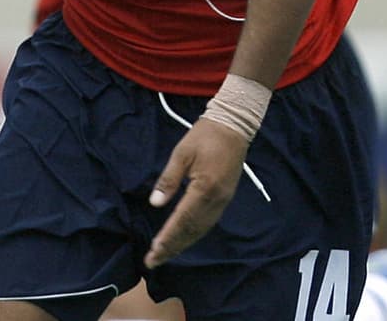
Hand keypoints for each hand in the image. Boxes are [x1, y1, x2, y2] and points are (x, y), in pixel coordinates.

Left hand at [145, 118, 249, 267]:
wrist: (234, 126)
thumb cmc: (205, 136)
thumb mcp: (181, 153)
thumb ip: (168, 179)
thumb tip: (155, 203)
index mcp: (205, 187)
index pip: (183, 219)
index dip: (167, 237)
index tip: (153, 252)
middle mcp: (216, 199)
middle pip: (192, 230)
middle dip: (172, 247)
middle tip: (153, 261)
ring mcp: (224, 200)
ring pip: (202, 229)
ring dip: (183, 243)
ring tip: (165, 254)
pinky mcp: (226, 197)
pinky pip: (209, 222)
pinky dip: (194, 234)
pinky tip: (184, 238)